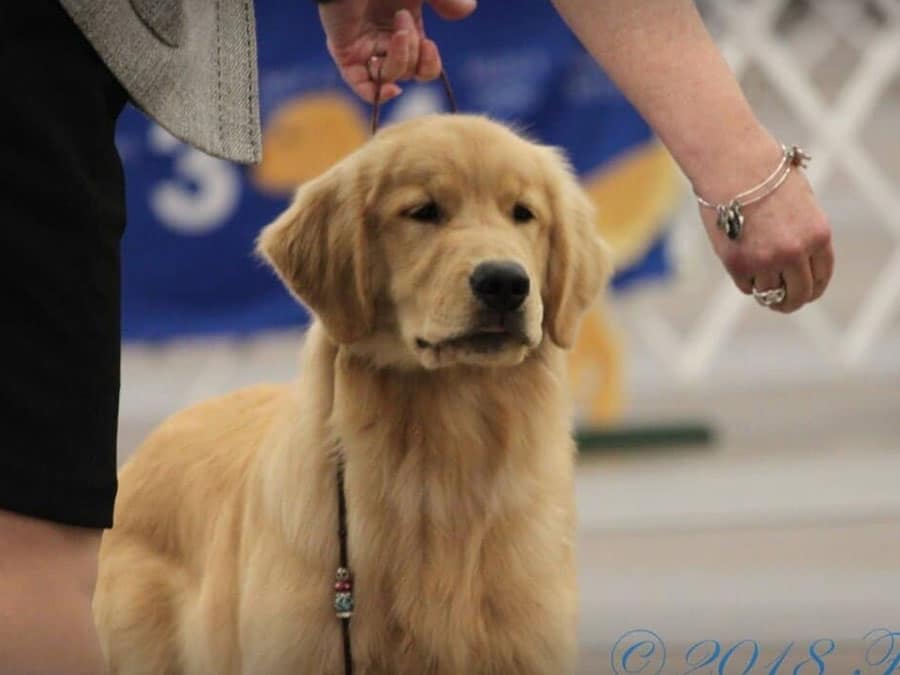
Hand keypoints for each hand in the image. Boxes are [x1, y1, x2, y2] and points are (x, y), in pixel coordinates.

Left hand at [318, 0, 476, 102]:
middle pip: (408, 73)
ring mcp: (364, 47)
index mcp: (405, 27)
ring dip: (400, 58)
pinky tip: (393, 89)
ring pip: (389, 78)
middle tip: (403, 18)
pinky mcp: (344, 51)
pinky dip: (377, 93)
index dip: (429, 65)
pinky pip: (361, 85)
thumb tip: (468, 10)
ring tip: (396, 29)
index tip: (430, 46)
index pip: (421, 67)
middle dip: (413, 51)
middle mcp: (384, 40)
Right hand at [698, 151, 833, 313]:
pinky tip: (742, 267)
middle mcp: (795, 252)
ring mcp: (765, 260)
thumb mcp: (801, 204)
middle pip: (799, 294)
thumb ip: (804, 234)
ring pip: (770, 294)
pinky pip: (746, 286)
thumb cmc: (765, 177)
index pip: (822, 276)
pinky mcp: (738, 264)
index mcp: (818, 235)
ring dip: (766, 293)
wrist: (733, 165)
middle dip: (792, 302)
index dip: (814, 289)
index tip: (806, 293)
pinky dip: (746, 281)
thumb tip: (797, 264)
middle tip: (783, 304)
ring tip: (760, 288)